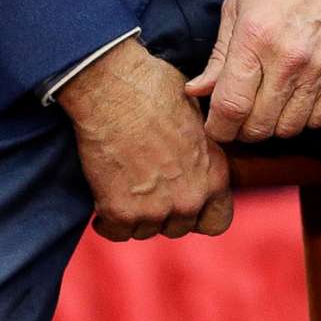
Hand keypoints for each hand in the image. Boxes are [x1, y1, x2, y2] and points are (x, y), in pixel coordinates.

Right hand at [57, 38, 233, 239]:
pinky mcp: (120, 211)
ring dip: (135, 215)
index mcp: (214, 175)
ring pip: (145, 231)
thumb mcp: (196, 113)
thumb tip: (196, 152)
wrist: (111, 87)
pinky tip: (103, 202)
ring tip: (123, 187)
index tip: (182, 200)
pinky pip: (115, 232)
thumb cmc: (152, 88)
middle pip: (177, 227)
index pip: (217, 221)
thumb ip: (201, 147)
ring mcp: (155, 209)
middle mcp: (189, 199)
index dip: (199, 213)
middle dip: (163, 212)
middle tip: (145, 188)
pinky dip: (106, 221)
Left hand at [185, 0, 320, 143]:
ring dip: (273, 126)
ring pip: (290, 129)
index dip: (218, 127)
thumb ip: (219, 53)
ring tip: (267, 108)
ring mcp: (320, 69)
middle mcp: (287, 58)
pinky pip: (319, 120)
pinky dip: (303, 119)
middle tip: (239, 119)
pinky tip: (295, 101)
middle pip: (259, 125)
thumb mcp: (239, 3)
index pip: (230, 105)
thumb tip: (197, 90)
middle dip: (242, 130)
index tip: (215, 128)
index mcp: (254, 37)